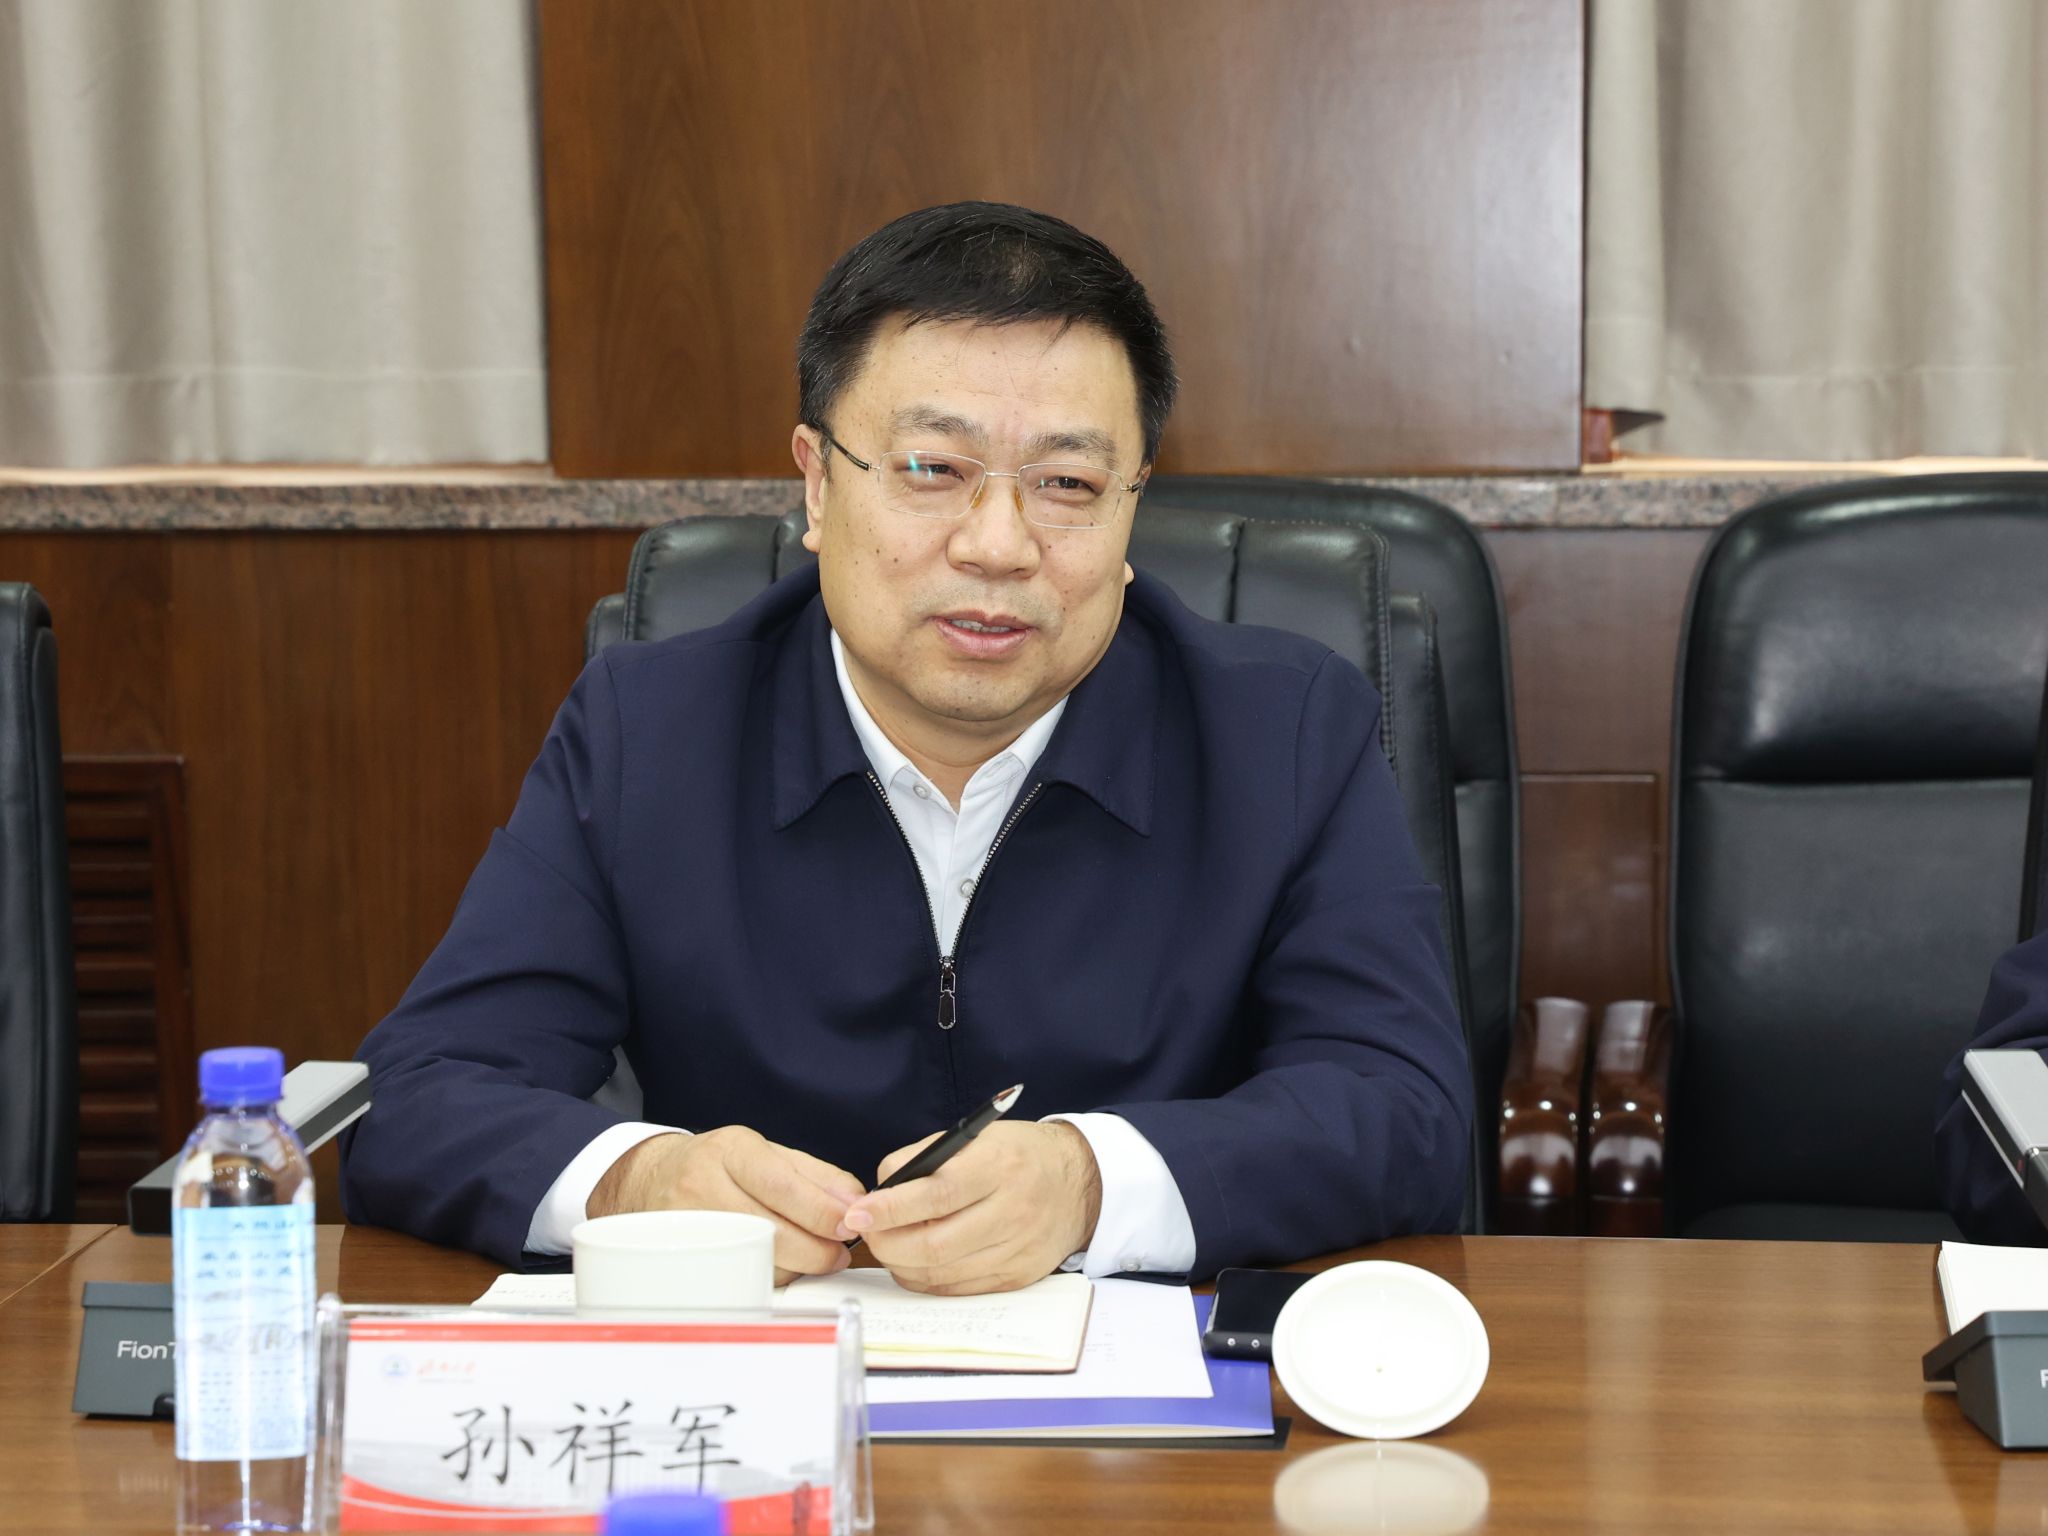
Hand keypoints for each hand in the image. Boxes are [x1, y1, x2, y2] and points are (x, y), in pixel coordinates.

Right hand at [587, 1127, 864, 1284]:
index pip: (782, 1185)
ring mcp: (687, 1225)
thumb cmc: (718, 1166)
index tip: (849, 1224)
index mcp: (730, 1151)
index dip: (821, 1210)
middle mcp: (702, 1185)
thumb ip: (817, 1175)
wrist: (651, 1180)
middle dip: (816, 1248)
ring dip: (797, 1265)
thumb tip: (855, 1202)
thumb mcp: (767, 1154)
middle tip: (838, 1252)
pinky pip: (738, 1276)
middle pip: (769, 1228)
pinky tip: (781, 1263)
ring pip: (755, 1259)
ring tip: (814, 1256)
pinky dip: (770, 1275)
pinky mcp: (682, 1258)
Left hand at [840, 1122, 1103, 1294]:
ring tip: (888, 1245)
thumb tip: (879, 1191)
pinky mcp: (1017, 1276)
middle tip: (867, 1234)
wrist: (1079, 1183)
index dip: (892, 1208)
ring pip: (942, 1272)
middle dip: (889, 1243)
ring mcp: (1017, 1249)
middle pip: (936, 1243)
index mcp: (999, 1166)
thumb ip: (924, 1158)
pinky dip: (927, 1279)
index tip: (858, 1214)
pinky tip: (914, 1263)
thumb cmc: (1017, 1154)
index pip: (937, 1194)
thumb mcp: (975, 1138)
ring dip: (902, 1263)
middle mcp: (1012, 1210)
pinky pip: (959, 1288)